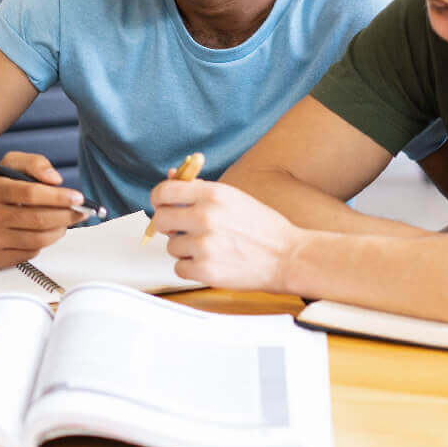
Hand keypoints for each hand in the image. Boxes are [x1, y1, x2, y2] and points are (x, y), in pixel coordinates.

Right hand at [0, 151, 87, 268]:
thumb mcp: (11, 165)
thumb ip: (35, 163)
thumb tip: (56, 180)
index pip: (31, 194)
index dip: (59, 197)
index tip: (78, 198)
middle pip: (38, 219)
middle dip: (66, 215)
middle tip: (81, 211)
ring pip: (38, 239)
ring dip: (59, 230)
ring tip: (65, 221)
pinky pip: (30, 253)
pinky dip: (43, 243)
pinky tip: (44, 232)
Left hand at [149, 179, 302, 293]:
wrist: (288, 257)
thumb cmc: (263, 227)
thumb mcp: (233, 197)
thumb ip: (200, 188)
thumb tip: (170, 175)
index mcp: (213, 194)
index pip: (164, 191)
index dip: (159, 198)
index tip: (163, 205)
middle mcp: (206, 217)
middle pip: (161, 219)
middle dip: (168, 225)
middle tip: (182, 229)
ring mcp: (205, 245)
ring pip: (171, 246)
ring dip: (184, 248)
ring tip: (209, 247)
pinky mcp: (206, 271)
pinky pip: (179, 268)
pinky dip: (191, 267)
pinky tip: (210, 262)